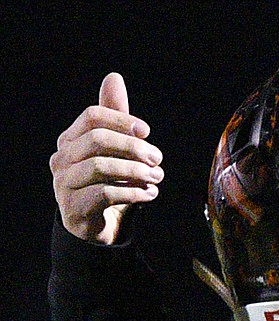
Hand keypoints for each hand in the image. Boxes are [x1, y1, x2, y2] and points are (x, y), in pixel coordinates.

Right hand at [49, 73, 163, 244]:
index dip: (122, 120)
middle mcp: (61, 159)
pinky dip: (134, 193)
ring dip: (136, 171)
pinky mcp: (74, 208)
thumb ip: (115, 117)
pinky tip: (150, 194)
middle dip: (133, 147)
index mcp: (70, 140)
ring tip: (157, 177)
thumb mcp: (115, 149)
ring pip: (100, 167)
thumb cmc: (108, 183)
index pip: (92, 116)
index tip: (147, 133)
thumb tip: (114, 77)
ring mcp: (64, 184)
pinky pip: (105, 194)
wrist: (97, 226)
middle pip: (97, 140)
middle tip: (157, 159)